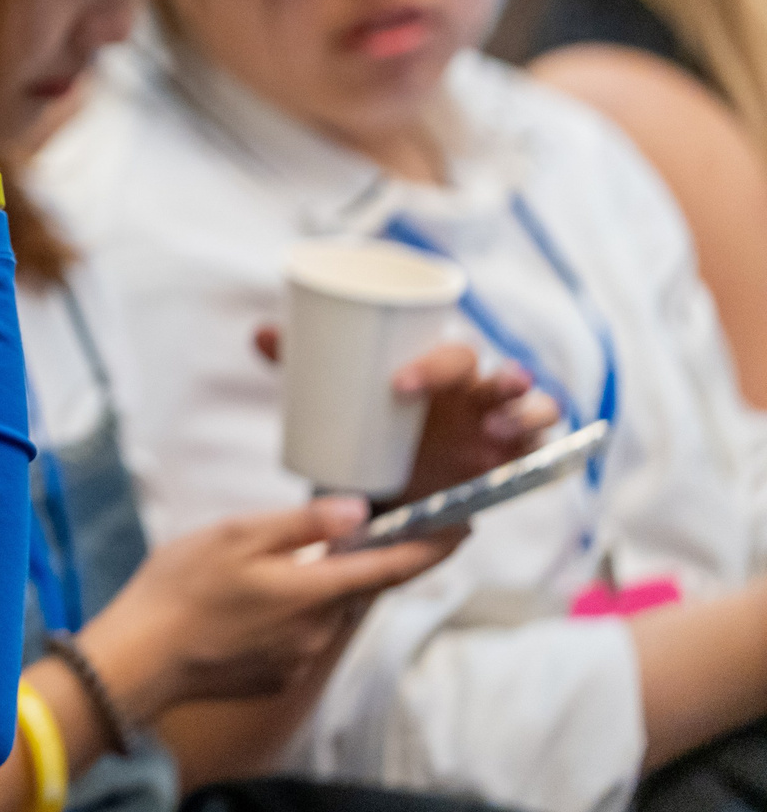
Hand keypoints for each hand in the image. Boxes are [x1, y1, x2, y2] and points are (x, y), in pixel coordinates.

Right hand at [76, 499, 458, 719]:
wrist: (139, 661)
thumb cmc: (180, 589)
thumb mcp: (236, 535)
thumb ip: (302, 524)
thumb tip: (360, 512)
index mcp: (314, 590)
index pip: (393, 566)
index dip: (433, 546)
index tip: (462, 526)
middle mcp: (319, 630)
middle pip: (353, 588)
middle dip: (347, 562)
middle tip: (314, 535)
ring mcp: (298, 659)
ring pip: (320, 612)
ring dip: (306, 590)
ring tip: (251, 573)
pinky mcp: (275, 678)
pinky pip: (294, 638)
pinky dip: (281, 618)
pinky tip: (237, 608)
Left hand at [255, 327, 559, 503]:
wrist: (384, 479)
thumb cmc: (368, 419)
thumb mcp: (339, 395)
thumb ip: (303, 361)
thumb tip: (261, 332)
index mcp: (439, 370)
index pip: (452, 354)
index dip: (434, 363)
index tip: (398, 385)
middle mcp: (477, 395)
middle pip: (504, 377)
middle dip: (505, 384)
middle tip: (480, 405)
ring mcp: (499, 431)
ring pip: (537, 410)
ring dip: (531, 416)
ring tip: (503, 433)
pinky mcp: (508, 466)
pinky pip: (544, 456)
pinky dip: (550, 455)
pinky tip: (540, 462)